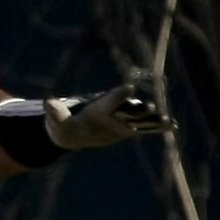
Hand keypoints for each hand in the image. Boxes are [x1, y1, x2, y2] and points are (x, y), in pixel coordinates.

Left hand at [49, 83, 174, 150]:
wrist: (73, 132)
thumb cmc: (64, 125)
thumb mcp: (57, 122)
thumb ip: (55, 112)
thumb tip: (48, 102)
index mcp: (99, 106)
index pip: (110, 98)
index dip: (118, 94)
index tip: (128, 88)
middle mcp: (114, 110)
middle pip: (129, 108)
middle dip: (138, 108)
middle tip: (150, 107)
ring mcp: (123, 119)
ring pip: (141, 118)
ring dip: (153, 119)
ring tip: (168, 121)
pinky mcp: (129, 129)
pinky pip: (146, 128)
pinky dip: (157, 127)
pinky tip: (172, 126)